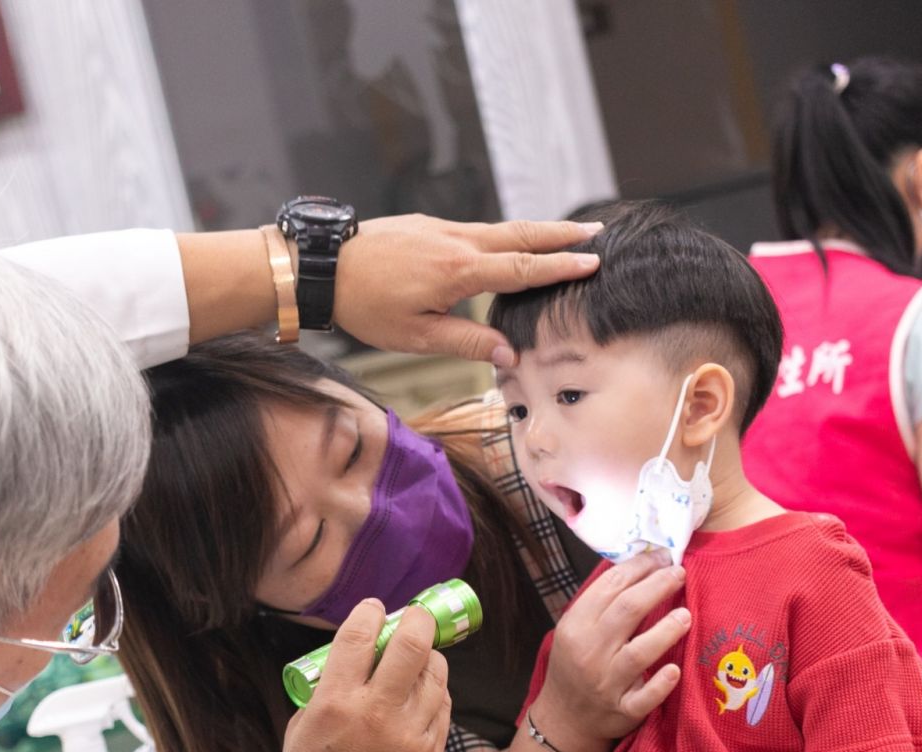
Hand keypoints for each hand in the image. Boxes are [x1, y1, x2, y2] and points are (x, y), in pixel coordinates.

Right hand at [275, 601, 451, 751]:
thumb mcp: (300, 731)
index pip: (360, 635)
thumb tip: (352, 658)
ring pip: (436, 673)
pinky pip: (443, 706)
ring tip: (417, 659)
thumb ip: (327, 691)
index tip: (374, 608)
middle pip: (412, 643)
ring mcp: (410, 736)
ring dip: (428, 657)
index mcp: (335, 705)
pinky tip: (423, 693)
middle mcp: (377, 715)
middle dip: (416, 619)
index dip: (370, 612)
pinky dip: (435, 692)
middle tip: (413, 618)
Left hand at [333, 216, 602, 364]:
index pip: (523, 268)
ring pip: (501, 228)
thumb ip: (468, 342)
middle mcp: (458, 242)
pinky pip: (479, 229)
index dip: (561, 267)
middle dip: (562, 234)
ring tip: (566, 233)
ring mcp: (443, 229)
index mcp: (460, 271)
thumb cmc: (366, 305)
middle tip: (598, 231)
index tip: (593, 262)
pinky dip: (506, 233)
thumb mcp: (417, 336)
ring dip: (538, 230)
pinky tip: (511, 242)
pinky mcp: (429, 226)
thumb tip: (509, 356)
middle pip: (522, 235)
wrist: (323, 266)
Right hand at [529, 553, 689, 751]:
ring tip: (686, 614)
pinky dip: (660, 684)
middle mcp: (589, 652)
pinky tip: (675, 670)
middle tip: (679, 573)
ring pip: (638, 652)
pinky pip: (644, 697)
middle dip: (658, 586)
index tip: (662, 556)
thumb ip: (602, 603)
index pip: (610, 587)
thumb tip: (641, 564)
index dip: (639, 567)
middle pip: (628, 611)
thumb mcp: (576, 629)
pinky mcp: (622, 710)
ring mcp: (606, 683)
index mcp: (576, 625)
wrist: (563, 718)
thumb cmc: (575, 664)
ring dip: (666, 631)